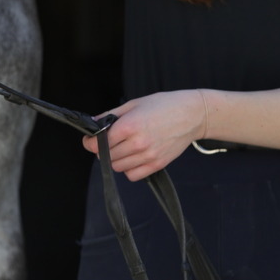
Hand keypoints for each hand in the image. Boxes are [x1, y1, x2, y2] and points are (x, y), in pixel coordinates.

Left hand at [82, 89, 205, 180]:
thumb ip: (111, 115)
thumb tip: (93, 123)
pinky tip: (132, 157)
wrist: (190, 115)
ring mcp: (148, 156)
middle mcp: (137, 143)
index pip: (99, 143)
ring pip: (118, 167)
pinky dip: (128, 169)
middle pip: (107, 156)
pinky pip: (133, 175)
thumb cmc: (163, 105)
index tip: (88, 140)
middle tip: (106, 141)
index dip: (90, 142)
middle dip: (102, 149)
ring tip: (121, 147)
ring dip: (114, 159)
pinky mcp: (157, 165)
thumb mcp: (134, 104)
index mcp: (129, 125)